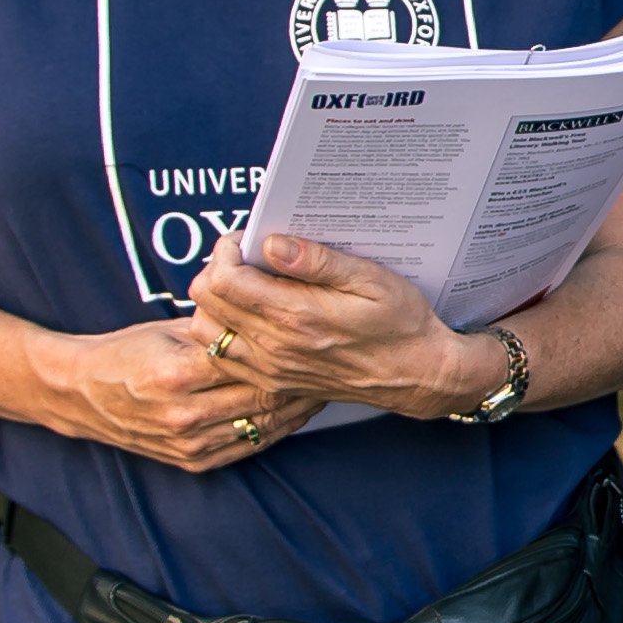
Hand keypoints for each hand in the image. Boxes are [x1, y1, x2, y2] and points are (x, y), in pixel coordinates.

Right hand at [37, 316, 315, 471]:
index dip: (286, 350)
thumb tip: (263, 307)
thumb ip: (214, 326)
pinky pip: (248, 446)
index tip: (310, 337)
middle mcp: (184, 413)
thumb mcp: (167, 329)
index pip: (250, 361)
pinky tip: (293, 412)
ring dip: (296, 407)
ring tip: (320, 386)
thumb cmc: (126, 353)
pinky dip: (275, 429)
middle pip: (262, 395)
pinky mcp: (193, 461)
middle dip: (300, 380)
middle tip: (327, 362)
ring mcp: (189, 443)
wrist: (81, 395)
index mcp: (176, 373)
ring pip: (262, 424)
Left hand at [193, 232, 498, 420]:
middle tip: (243, 257)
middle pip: (205, 304)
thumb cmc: (400, 322)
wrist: (417, 373)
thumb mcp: (370, 279)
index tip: (245, 238)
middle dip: (216, 270)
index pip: (223, 281)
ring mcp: (270, 370)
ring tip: (244, 285)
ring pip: (205, 333)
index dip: (224, 251)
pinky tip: (250, 316)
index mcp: (296, 316)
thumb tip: (271, 244)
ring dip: (214, 304)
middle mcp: (275, 347)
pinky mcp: (273, 383)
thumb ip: (318, 261)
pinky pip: (222, 358)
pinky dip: (223, 332)